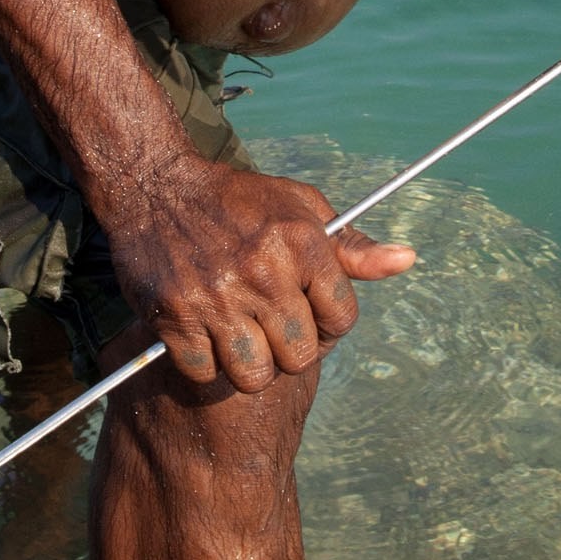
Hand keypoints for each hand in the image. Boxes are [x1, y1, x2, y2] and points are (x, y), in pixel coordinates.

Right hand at [111, 158, 416, 391]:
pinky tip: (203, 334)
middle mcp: (264, 270)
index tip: (310, 317)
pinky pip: (205, 373)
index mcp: (302, 241)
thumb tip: (406, 260)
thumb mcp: (300, 207)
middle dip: (289, 349)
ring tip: (238, 337)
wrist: (154, 184)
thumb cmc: (237, 199)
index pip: (342, 318)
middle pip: (299, 356)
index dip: (330, 325)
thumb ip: (351, 246)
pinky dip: (204, 363)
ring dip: (248, 365)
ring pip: (255, 375)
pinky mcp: (175, 315)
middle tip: (269, 329)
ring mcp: (218, 296)